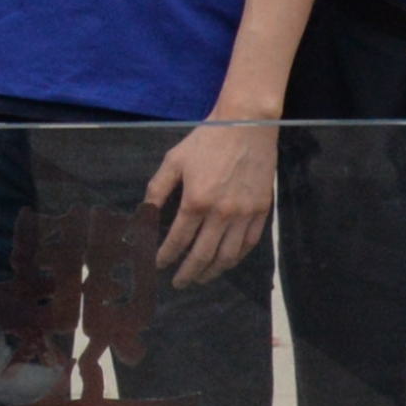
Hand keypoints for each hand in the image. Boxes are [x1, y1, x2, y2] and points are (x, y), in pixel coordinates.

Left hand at [145, 111, 278, 286]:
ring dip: (212, 272)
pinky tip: (226, 262)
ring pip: (228, 256)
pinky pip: (249, 244)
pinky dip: (236, 258)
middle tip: (178, 283)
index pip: (178, 240)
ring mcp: (244, 214)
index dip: (166, 256)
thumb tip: (144, 215)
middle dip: (188, 273)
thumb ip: (157, 189)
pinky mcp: (261, 210)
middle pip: (203, 255)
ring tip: (200, 278)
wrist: (248, 123)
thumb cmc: (207, 140)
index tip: (158, 265)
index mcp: (196, 201)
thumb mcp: (174, 160)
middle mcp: (222, 213)